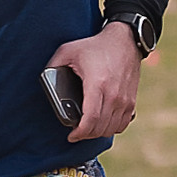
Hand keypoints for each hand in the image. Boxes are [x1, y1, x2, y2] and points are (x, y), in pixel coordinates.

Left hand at [50, 24, 140, 142]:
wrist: (124, 40)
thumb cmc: (95, 46)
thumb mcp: (68, 50)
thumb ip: (53, 65)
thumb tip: (44, 80)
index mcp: (97, 84)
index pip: (90, 120)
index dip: (79, 133)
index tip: (71, 136)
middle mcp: (114, 94)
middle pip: (100, 128)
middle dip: (86, 135)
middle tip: (76, 133)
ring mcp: (125, 99)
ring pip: (111, 129)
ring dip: (98, 133)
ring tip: (87, 129)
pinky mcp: (132, 100)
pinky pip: (122, 124)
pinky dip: (112, 128)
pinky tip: (102, 124)